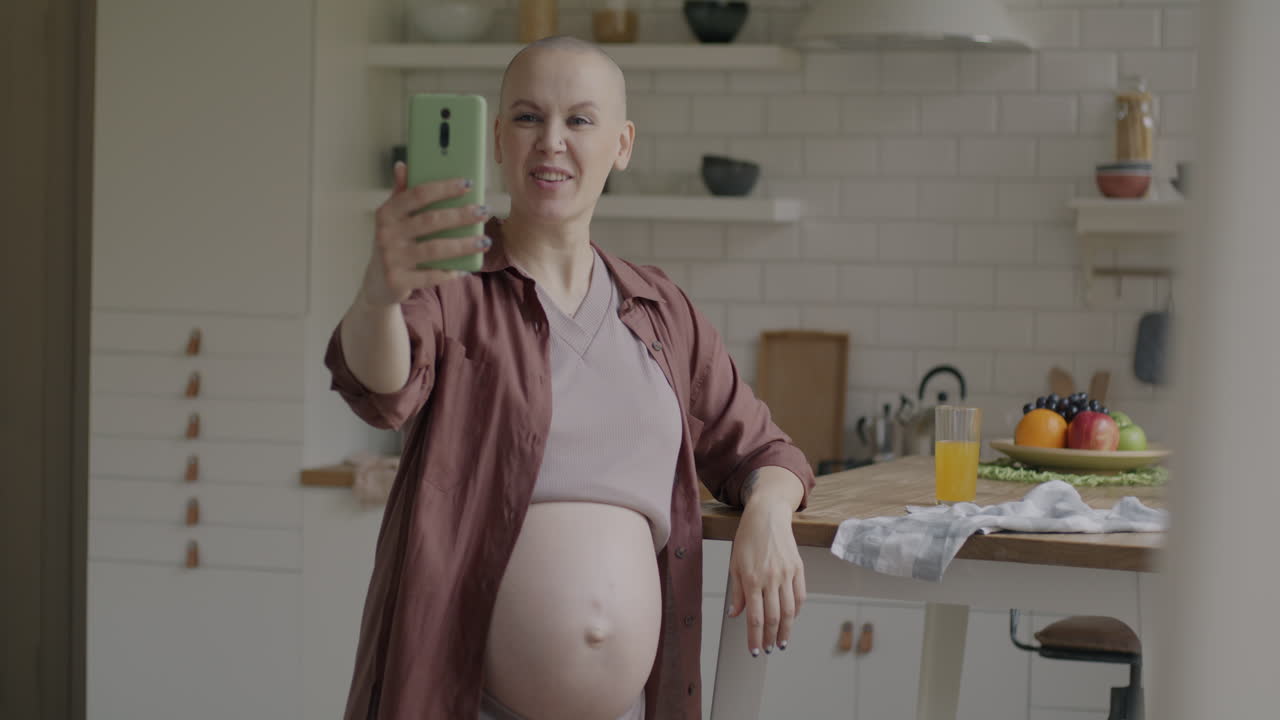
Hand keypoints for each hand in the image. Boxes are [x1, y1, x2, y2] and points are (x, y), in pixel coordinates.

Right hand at [360, 161, 491, 306]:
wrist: (377, 283)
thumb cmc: (393, 244)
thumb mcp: (392, 219)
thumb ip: (401, 194)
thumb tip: (403, 166)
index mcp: (387, 213)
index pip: (417, 194)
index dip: (443, 188)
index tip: (468, 183)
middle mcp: (386, 233)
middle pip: (430, 220)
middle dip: (460, 215)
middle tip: (483, 211)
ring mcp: (391, 258)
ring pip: (434, 249)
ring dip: (463, 245)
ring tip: (484, 241)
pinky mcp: (397, 280)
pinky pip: (431, 275)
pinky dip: (449, 272)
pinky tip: (465, 268)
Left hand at [726, 499, 805, 656]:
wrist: (767, 515)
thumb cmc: (747, 539)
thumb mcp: (735, 564)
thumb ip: (737, 592)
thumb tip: (735, 615)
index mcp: (752, 579)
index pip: (755, 617)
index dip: (755, 637)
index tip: (755, 651)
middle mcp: (770, 578)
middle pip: (774, 618)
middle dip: (771, 638)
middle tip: (769, 650)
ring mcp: (786, 574)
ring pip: (789, 610)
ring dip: (786, 630)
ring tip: (782, 642)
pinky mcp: (798, 568)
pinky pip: (799, 596)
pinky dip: (796, 611)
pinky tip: (791, 620)